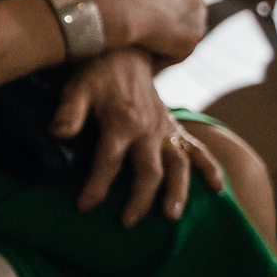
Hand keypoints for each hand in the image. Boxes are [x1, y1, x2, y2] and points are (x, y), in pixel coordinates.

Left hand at [56, 48, 221, 227]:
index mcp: (122, 123)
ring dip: (178, 191)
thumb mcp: (77, 88)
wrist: (126, 54)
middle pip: (149, 170)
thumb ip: (69, 111)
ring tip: (173, 216)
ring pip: (179, 165)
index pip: (109, 160)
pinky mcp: (176, 129)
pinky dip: (211, 169)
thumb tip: (58, 133)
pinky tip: (218, 191)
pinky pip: (199, 150)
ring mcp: (166, 131)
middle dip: (140, 198)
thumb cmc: (97, 75)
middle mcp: (148, 131)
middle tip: (128, 222)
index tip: (85, 207)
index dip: (97, 185)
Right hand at [82, 0, 206, 65]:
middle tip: (144, 35)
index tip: (142, 16)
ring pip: (183, 32)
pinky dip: (163, 58)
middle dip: (167, 22)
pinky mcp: (193, 35)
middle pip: (184, 11)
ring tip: (143, 52)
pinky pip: (179, 52)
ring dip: (167, 42)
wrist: (115, 7)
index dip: (159, 5)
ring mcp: (198, 13)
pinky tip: (145, 62)